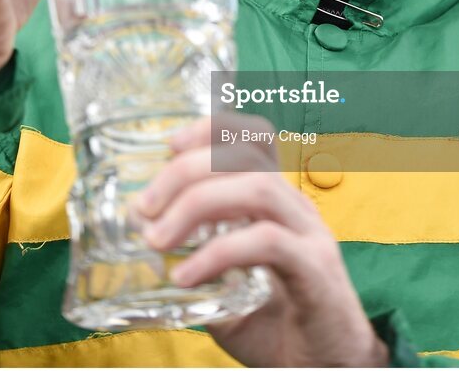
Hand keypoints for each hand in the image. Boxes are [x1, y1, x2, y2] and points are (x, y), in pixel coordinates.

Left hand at [135, 115, 388, 367]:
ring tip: (158, 238)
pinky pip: (266, 242)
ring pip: (256, 188)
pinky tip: (185, 277)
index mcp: (278, 203)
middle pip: (244, 156)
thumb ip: (194, 262)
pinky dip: (218, 253)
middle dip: (186, 171)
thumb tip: (143, 239)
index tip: (169, 144)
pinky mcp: (315, 271)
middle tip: (145, 207)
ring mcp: (310, 235)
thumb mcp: (227, 290)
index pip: (253, 138)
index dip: (211, 129)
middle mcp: (296, 208)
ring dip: (196, 204)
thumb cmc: (279, 328)